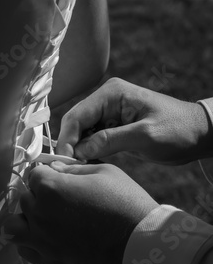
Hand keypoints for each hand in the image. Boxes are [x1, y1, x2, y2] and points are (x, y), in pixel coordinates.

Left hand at [4, 162, 157, 263]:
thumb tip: (52, 170)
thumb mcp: (102, 171)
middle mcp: (40, 214)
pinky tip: (44, 237)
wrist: (139, 242)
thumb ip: (70, 168)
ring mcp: (42, 240)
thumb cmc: (125, 201)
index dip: (47, 174)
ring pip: (13, 226)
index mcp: (51, 188)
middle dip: (39, 194)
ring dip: (25, 218)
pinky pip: (23, 250)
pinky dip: (28, 242)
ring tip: (44, 218)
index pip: (33, 174)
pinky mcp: (50, 260)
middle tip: (61, 198)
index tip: (61, 178)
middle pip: (24, 198)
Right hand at [57, 78, 212, 164]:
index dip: (67, 139)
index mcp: (111, 94)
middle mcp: (106, 100)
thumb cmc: (177, 130)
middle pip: (75, 123)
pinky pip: (92, 140)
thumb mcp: (144, 136)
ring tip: (78, 169)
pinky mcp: (113, 128)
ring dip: (78, 150)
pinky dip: (88, 152)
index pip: (77, 115)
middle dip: (70, 145)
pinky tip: (89, 164)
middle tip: (69, 169)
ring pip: (81, 133)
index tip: (64, 162)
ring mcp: (109, 114)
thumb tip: (79, 152)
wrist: (198, 134)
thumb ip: (110, 141)